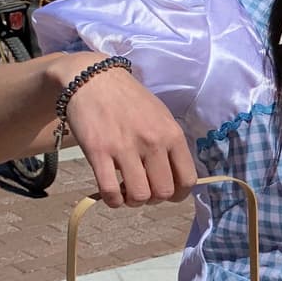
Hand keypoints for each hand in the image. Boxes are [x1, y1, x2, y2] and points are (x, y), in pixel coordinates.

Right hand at [59, 55, 195, 207]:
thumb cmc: (129, 100)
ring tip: (126, 191)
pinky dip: (112, 200)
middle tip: (143, 189)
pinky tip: (111, 193)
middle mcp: (152, 143)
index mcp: (172, 135)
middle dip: (154, 199)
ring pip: (139, 196)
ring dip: (133, 201)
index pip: (188, 180)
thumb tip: (176, 178)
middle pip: (164, 192)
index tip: (166, 192)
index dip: (178, 194)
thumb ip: (170, 146)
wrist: (93, 79)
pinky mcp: (99, 152)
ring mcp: (125, 148)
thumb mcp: (161, 117)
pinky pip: (110, 191)